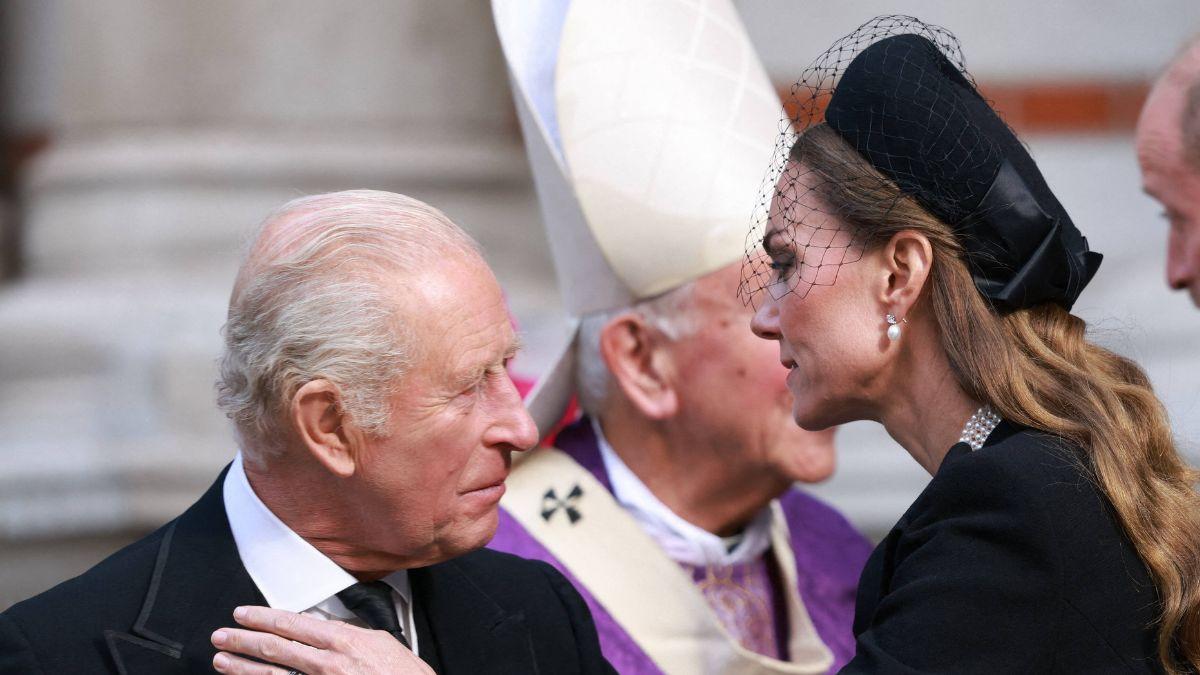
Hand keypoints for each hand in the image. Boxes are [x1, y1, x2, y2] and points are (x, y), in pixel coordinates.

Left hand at [211, 605, 434, 674]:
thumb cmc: (403, 674)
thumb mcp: (382, 641)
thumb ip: (353, 633)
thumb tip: (333, 628)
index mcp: (343, 641)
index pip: (293, 623)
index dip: (263, 617)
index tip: (244, 614)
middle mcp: (327, 663)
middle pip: (274, 648)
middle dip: (243, 640)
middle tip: (221, 635)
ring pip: (272, 674)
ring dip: (242, 667)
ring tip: (222, 660)